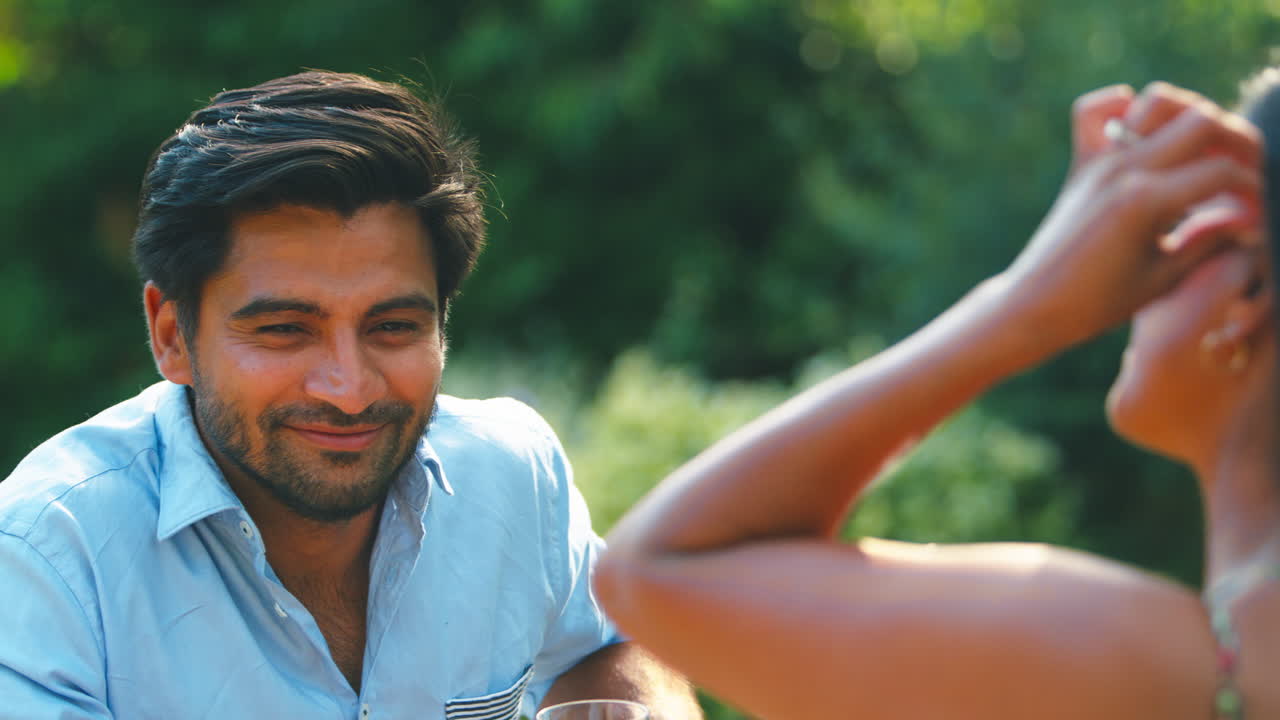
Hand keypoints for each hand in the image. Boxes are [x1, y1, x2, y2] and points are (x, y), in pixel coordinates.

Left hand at [1000, 82, 1261, 351]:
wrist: (1034, 304)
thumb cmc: (1100, 303)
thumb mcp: (1164, 278)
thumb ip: (1209, 240)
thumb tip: (1247, 216)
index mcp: (1147, 200)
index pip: (1223, 171)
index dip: (1252, 191)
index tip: (1254, 216)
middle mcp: (1123, 169)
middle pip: (1202, 120)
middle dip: (1238, 141)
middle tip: (1245, 172)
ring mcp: (1098, 161)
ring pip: (1157, 100)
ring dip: (1192, 115)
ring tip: (1205, 150)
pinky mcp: (1081, 164)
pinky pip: (1094, 111)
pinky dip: (1122, 107)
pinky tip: (1143, 135)